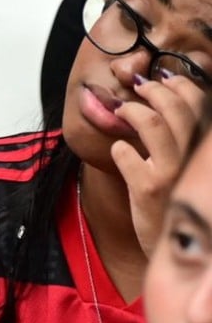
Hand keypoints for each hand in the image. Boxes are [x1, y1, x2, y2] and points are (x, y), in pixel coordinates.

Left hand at [111, 70, 207, 254]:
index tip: (165, 78)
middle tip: (140, 86)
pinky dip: (118, 147)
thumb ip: (185, 137)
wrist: (175, 244)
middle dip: (154, 89)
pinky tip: (120, 152)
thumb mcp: (190, 164)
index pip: (200, 102)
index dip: (182, 84)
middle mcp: (193, 158)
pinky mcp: (147, 189)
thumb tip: (172, 97)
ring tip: (123, 110)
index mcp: (205, 149)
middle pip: (175, 106)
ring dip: (132, 110)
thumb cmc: (179, 198)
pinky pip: (125, 153)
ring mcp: (172, 173)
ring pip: (150, 122)